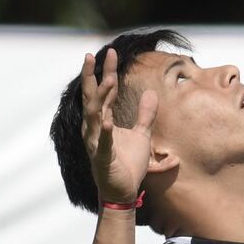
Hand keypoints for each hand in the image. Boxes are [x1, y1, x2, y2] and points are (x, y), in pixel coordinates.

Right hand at [81, 48, 157, 204]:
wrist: (124, 190)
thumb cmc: (129, 163)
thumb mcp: (142, 134)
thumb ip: (145, 114)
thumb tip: (151, 93)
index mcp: (104, 121)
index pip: (105, 92)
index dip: (107, 72)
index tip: (110, 52)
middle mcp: (95, 128)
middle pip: (93, 97)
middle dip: (93, 76)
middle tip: (92, 55)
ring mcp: (96, 143)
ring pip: (94, 115)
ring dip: (100, 97)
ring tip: (107, 79)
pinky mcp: (103, 158)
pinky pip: (102, 143)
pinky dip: (104, 132)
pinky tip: (107, 121)